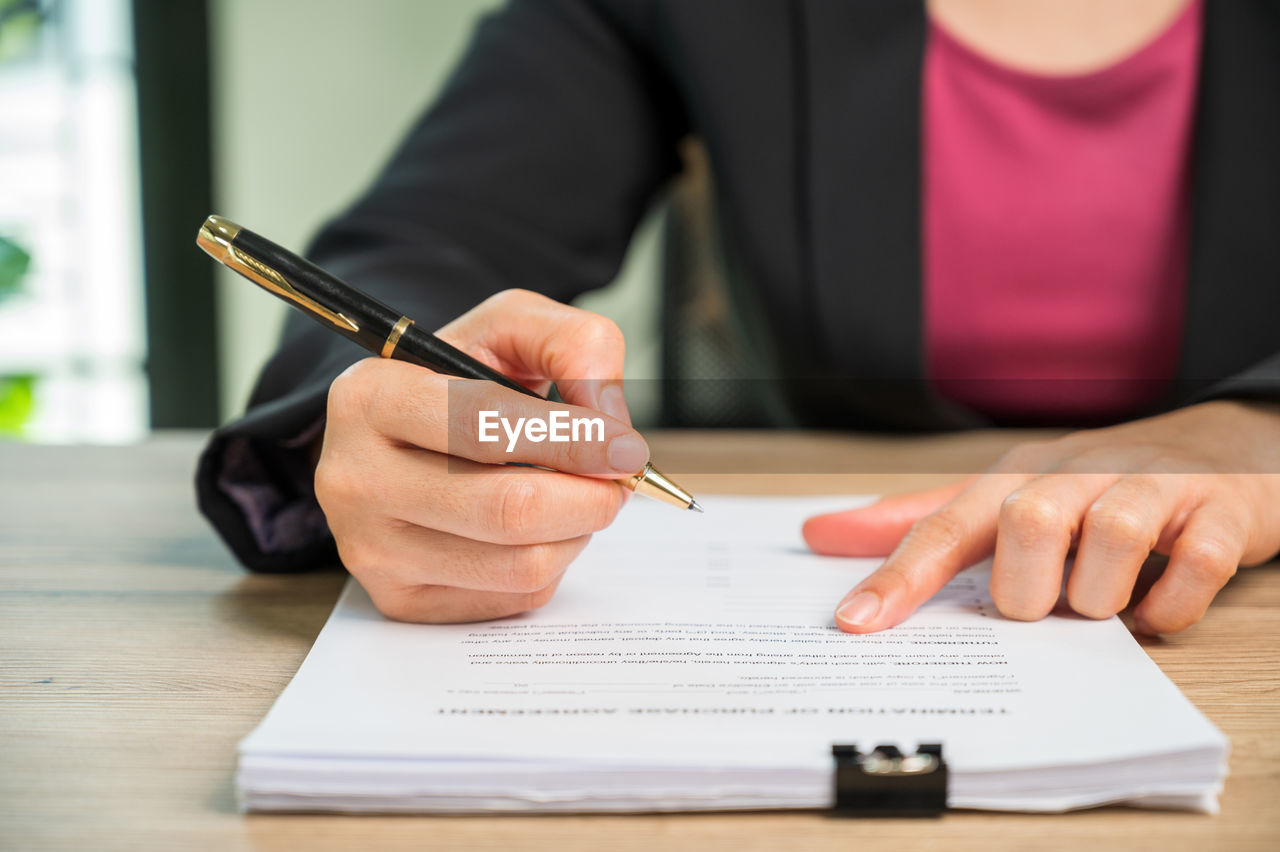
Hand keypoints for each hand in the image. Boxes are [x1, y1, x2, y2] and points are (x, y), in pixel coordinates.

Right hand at [315, 289, 647, 622]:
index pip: (484, 427)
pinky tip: (540, 528)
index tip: (625, 445)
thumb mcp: (511, 326)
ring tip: (576, 497)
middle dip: (589, 497)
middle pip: (508, 510)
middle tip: (619, 480)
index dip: (572, 439)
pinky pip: (514, 596)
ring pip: (521, 564)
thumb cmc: (460, 379)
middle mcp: (355, 479)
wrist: (402, 436)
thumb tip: (608, 422)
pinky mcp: (401, 599)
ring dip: (577, 532)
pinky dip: (553, 562)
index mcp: (369, 398)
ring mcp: (371, 549)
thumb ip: (573, 344)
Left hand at [803, 401, 1279, 634]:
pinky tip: (1152, 611)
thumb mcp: (1001, 496)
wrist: (1221, 448)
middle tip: (1039, 611)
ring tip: (1099, 609)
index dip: (899, 574)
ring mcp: (1154, 488)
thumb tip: (820, 535)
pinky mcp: (1221, 512)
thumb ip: (917, 523)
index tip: (855, 623)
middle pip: (1026, 522)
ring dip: (1097, 595)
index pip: (946, 524)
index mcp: (1017, 477)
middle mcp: (1078, 473)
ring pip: (1111, 534)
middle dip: (1024, 589)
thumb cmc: (1090, 486)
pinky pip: (1196, 563)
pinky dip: (1169, 605)